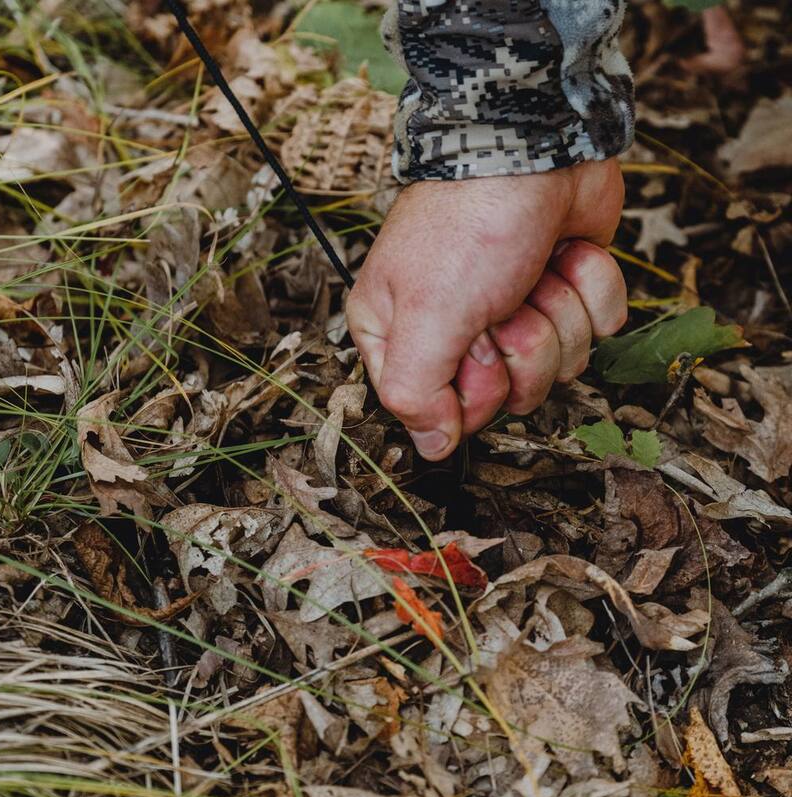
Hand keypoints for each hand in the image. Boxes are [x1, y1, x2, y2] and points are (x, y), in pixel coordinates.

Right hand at [346, 159, 627, 460]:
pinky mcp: (565, 291)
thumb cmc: (470, 224)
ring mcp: (515, 311)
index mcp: (404, 338)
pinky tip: (566, 255)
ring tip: (535, 269)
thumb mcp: (426, 316)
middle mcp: (457, 332)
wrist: (535, 142)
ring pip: (560, 365)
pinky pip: (598, 327)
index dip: (474, 389)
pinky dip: (590, 289)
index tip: (473, 342)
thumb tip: (430, 449)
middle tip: (505, 300)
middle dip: (523, 346)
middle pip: (510, 396)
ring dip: (558, 313)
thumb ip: (415, 394)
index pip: (445, 414)